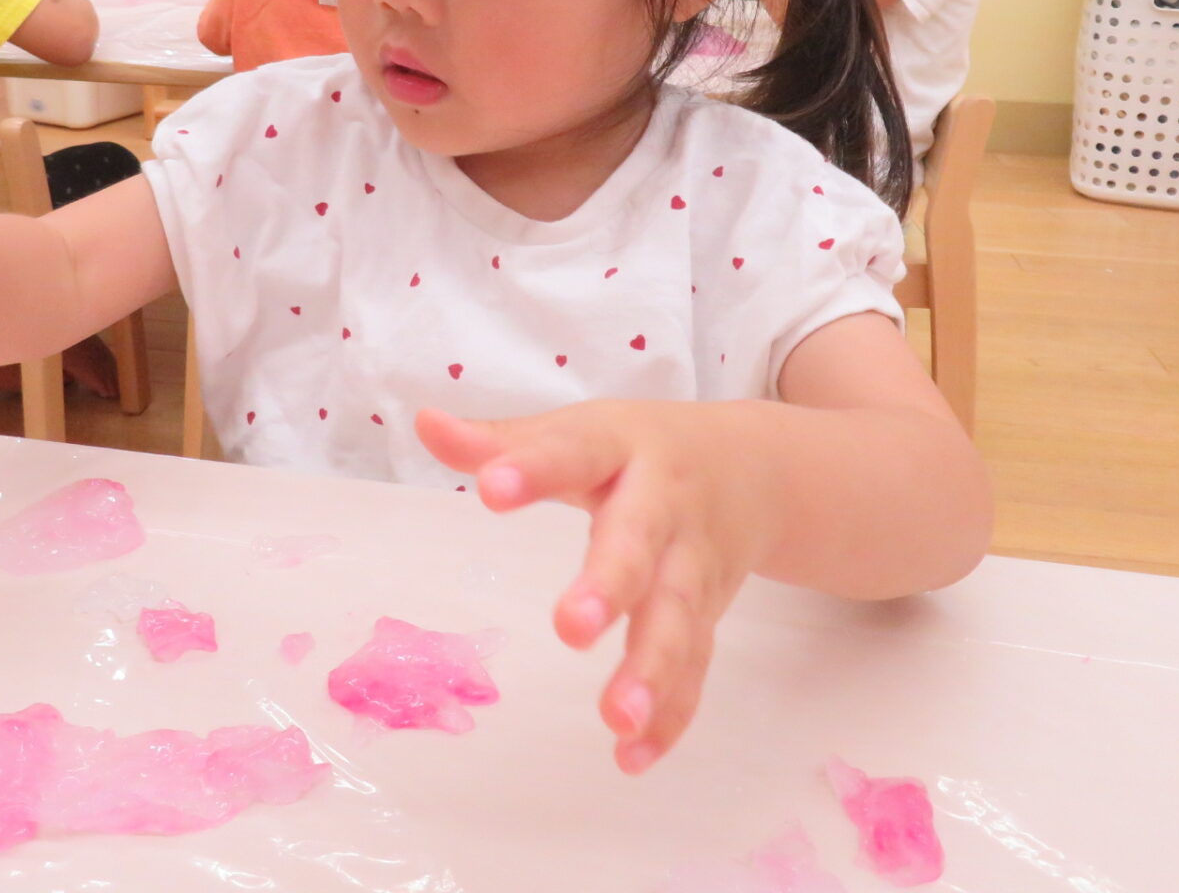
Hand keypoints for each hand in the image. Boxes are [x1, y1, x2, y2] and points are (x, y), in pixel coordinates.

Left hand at [418, 401, 781, 774]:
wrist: (755, 468)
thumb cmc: (639, 450)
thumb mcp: (579, 432)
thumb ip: (501, 440)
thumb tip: (423, 423)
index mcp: (621, 449)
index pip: (574, 454)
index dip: (533, 470)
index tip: (489, 489)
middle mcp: (664, 505)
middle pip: (640, 545)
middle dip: (610, 585)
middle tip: (571, 629)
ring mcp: (693, 564)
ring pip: (678, 618)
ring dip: (652, 670)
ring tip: (615, 717)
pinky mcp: (710, 615)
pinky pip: (696, 667)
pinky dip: (671, 714)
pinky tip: (633, 754)